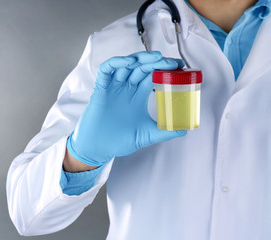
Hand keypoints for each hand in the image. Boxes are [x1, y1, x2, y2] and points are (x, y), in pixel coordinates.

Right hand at [67, 51, 186, 165]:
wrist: (98, 149)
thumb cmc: (119, 141)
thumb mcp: (147, 135)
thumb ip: (165, 132)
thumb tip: (184, 129)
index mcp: (137, 95)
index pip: (152, 75)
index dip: (165, 68)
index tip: (180, 66)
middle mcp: (126, 88)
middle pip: (141, 67)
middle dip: (157, 62)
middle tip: (172, 62)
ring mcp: (113, 87)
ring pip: (126, 65)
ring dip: (140, 58)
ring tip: (156, 58)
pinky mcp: (100, 89)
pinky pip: (106, 70)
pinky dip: (116, 63)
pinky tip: (129, 62)